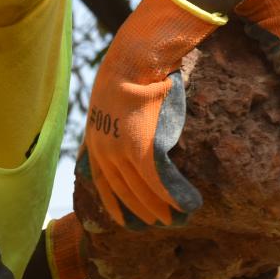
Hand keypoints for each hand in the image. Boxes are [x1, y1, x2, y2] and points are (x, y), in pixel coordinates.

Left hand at [82, 0, 225, 226]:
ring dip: (158, 207)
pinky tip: (184, 205)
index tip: (122, 219)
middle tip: (157, 222)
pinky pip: (157, 180)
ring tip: (175, 218)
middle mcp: (103, 148)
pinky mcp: (141, 148)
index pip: (100, 180)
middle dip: (139, 209)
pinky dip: (171, 195)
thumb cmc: (129, 67)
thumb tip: (121, 121)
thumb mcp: (110, 94)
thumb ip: (113, 115)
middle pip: (122, 189)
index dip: (113, 202)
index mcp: (95, 136)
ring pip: (140, 189)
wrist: (138, 56)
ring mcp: (121, 149)